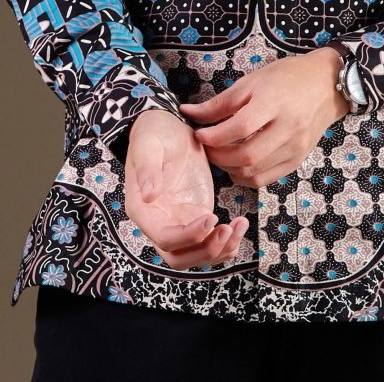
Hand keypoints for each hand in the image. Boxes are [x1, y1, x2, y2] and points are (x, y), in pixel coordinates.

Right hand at [124, 108, 247, 268]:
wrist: (168, 126)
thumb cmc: (153, 133)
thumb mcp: (148, 145)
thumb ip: (147, 169)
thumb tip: (148, 196)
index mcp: (143, 210)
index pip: (165, 239)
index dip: (188, 236)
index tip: (211, 217)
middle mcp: (159, 222)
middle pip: (179, 258)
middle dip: (205, 251)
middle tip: (228, 230)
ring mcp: (179, 221)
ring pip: (197, 255)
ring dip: (220, 249)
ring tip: (239, 226)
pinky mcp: (196, 215)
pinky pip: (210, 240)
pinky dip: (227, 241)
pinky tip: (240, 224)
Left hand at [177, 48, 351, 188]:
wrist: (325, 85)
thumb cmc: (286, 77)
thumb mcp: (251, 82)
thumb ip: (220, 103)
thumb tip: (188, 114)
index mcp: (274, 102)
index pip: (240, 127)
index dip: (215, 135)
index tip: (199, 134)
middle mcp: (288, 127)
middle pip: (247, 155)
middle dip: (219, 156)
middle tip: (206, 147)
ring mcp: (295, 147)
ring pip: (255, 171)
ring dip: (230, 169)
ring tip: (220, 155)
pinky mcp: (298, 160)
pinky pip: (267, 178)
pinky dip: (246, 176)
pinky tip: (237, 165)